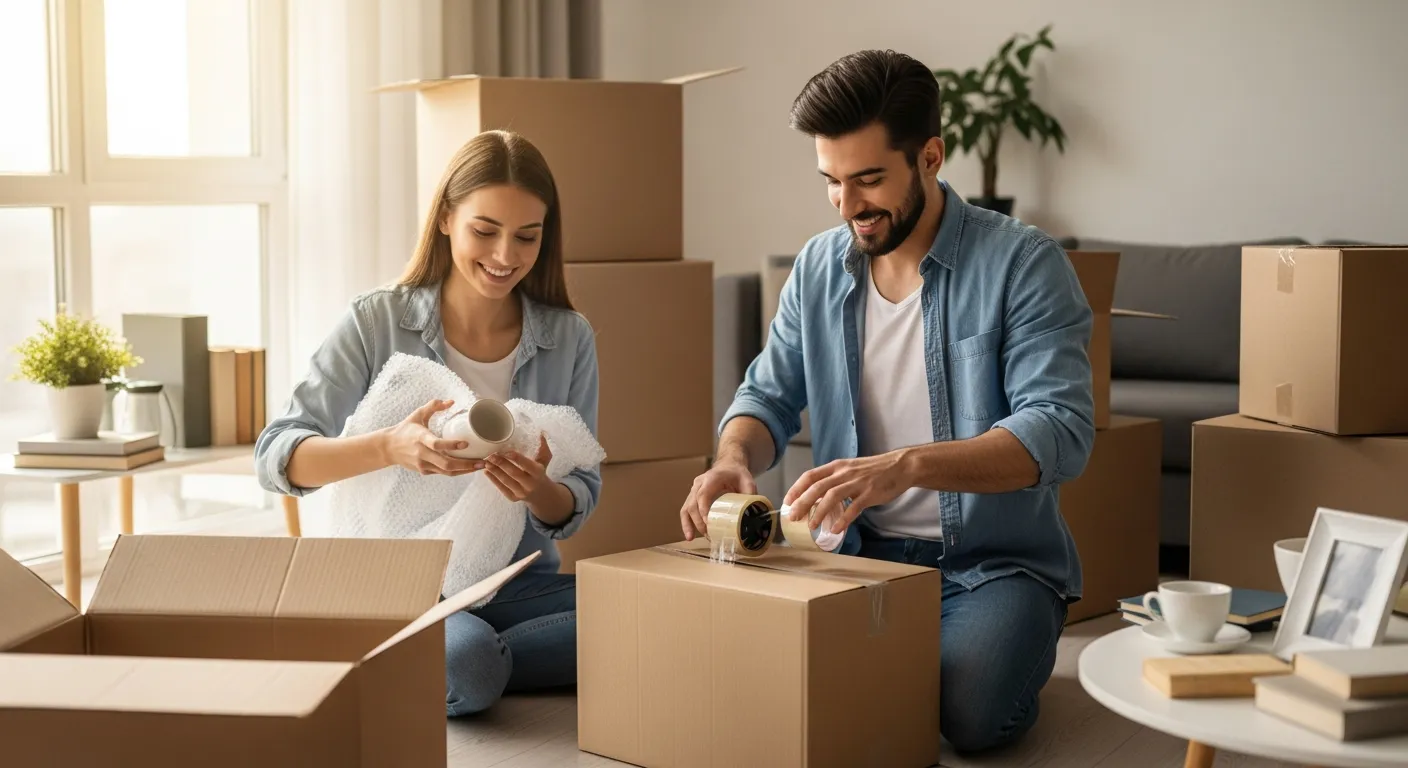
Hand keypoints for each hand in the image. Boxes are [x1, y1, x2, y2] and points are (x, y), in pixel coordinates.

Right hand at [379, 399, 483, 475]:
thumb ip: (433, 406)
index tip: (466, 444)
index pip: (437, 444)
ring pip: (447, 472)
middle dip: (466, 464)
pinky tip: (469, 467)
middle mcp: (422, 454)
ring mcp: (423, 465)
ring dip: (465, 470)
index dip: (452, 445)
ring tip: (480, 466)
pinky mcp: (425, 471)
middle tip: (483, 461)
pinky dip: (457, 472)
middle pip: (446, 464)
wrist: (389, 448)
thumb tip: (451, 401)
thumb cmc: (405, 429)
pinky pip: (443, 473)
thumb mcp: (417, 414)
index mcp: (420, 438)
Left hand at [483, 435, 557, 507]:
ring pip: (506, 481)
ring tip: (486, 462)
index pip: (527, 465)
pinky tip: (487, 472)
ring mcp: (521, 493)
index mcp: (538, 473)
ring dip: (495, 471)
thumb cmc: (539, 473)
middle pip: (514, 473)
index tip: (506, 451)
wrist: (540, 494)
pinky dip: (493, 480)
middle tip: (491, 455)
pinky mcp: (513, 498)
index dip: (517, 458)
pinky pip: (502, 488)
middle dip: (501, 464)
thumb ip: (542, 448)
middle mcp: (530, 484)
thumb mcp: (544, 461)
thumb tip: (540, 433)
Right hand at [679, 460, 755, 540]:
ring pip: (686, 507)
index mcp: (712, 477)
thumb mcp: (748, 481)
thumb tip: (753, 515)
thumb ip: (749, 496)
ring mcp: (694, 489)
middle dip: (698, 521)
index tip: (708, 523)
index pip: (703, 494)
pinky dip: (686, 523)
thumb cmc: (737, 474)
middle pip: (693, 503)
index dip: (703, 509)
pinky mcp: (692, 496)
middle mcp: (700, 482)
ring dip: (688, 524)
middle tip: (708, 534)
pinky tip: (689, 535)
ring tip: (690, 538)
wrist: (729, 466)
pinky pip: (686, 510)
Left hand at [784, 450, 912, 533]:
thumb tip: (817, 496)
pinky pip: (853, 508)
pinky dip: (843, 519)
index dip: (796, 488)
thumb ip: (834, 480)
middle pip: (817, 487)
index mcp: (837, 466)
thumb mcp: (850, 469)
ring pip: (832, 496)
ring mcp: (857, 483)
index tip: (787, 501)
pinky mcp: (870, 493)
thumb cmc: (874, 470)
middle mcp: (844, 473)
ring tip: (811, 526)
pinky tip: (835, 529)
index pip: (810, 475)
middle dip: (802, 503)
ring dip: (820, 512)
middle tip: (793, 517)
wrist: (900, 466)